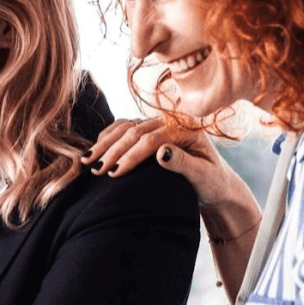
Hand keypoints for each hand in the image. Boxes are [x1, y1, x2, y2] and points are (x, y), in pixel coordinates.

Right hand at [85, 120, 257, 212]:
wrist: (215, 184)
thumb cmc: (212, 183)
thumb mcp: (202, 176)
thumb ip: (183, 163)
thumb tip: (161, 152)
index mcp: (187, 127)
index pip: (151, 139)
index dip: (130, 156)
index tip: (113, 174)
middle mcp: (172, 120)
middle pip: (134, 131)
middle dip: (112, 150)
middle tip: (95, 169)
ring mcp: (159, 123)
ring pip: (126, 127)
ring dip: (105, 143)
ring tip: (88, 161)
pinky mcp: (150, 129)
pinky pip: (124, 127)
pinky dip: (108, 137)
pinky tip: (96, 149)